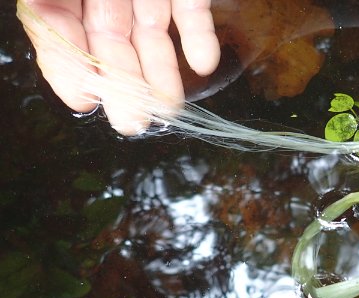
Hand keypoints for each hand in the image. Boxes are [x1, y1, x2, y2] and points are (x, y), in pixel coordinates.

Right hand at [23, 0, 219, 134]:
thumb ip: (51, 8)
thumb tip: (51, 29)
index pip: (59, 29)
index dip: (70, 66)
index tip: (83, 99)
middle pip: (113, 43)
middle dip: (124, 84)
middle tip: (134, 122)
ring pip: (153, 34)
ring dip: (162, 71)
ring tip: (170, 109)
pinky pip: (192, 10)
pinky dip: (199, 36)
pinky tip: (204, 63)